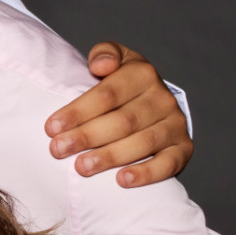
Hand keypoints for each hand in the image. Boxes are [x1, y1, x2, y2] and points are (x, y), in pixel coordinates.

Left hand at [44, 42, 191, 186]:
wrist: (152, 102)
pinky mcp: (183, 148)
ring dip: (110, 156)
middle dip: (86, 136)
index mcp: (143, 74)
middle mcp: (162, 98)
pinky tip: (122, 180)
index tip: (52, 127)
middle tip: (58, 149)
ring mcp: (175, 124)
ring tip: (82, 167)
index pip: (107, 94)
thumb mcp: (113, 60)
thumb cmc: (120, 83)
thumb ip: (104, 54)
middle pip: (123, 120)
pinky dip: (146, 173)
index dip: (78, 111)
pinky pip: (168, 164)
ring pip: (143, 142)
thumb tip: (100, 65)